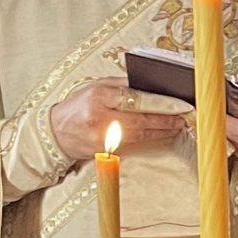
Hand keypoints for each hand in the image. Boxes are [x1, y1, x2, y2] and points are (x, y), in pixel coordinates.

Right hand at [48, 78, 186, 164]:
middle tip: (184, 118)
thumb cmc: (77, 105)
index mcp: (99, 96)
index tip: (179, 105)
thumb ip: (122, 84)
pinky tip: (161, 135)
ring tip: (177, 126)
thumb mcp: (96, 86)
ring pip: (140, 136)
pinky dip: (149, 139)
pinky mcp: (104, 153)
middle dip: (166, 120)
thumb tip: (151, 85)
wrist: (53, 133)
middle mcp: (100, 118)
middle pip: (141, 120)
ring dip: (162, 132)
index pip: (136, 100)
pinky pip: (132, 145)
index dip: (161, 104)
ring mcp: (102, 139)